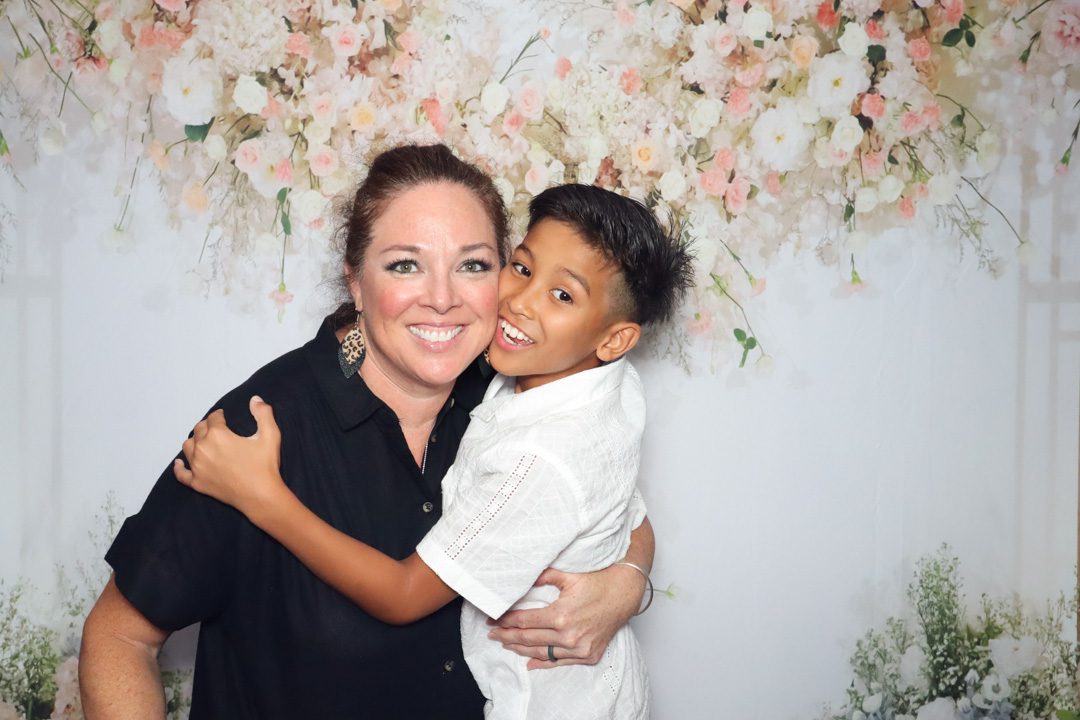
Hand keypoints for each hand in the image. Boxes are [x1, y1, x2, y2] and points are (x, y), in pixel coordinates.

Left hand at [173, 396, 284, 518]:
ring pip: (188, 447)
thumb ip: (263, 413)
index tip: (224, 417)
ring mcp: (197, 467)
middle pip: (199, 430)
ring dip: (195, 441)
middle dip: (207, 426)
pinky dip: (179, 467)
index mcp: (218, 435)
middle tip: (216, 428)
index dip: (219, 415)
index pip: (213, 418)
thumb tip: (255, 399)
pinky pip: (181, 473)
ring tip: (203, 441)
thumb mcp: (270, 435)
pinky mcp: (197, 483)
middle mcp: (203, 448)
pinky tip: (179, 463)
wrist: (260, 495)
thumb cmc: (265, 466)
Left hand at [487, 564, 645, 669]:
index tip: (494, 620)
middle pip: (529, 639)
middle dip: (507, 637)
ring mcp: (579, 648)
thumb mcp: (569, 575)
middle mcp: (569, 635)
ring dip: (522, 650)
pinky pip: (561, 662)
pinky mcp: (588, 655)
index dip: (506, 621)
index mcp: (561, 615)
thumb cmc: (599, 582)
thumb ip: (544, 576)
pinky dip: (544, 662)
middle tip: (493, 634)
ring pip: (543, 653)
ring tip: (507, 645)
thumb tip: (523, 577)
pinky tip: (530, 662)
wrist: (625, 593)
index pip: (525, 621)